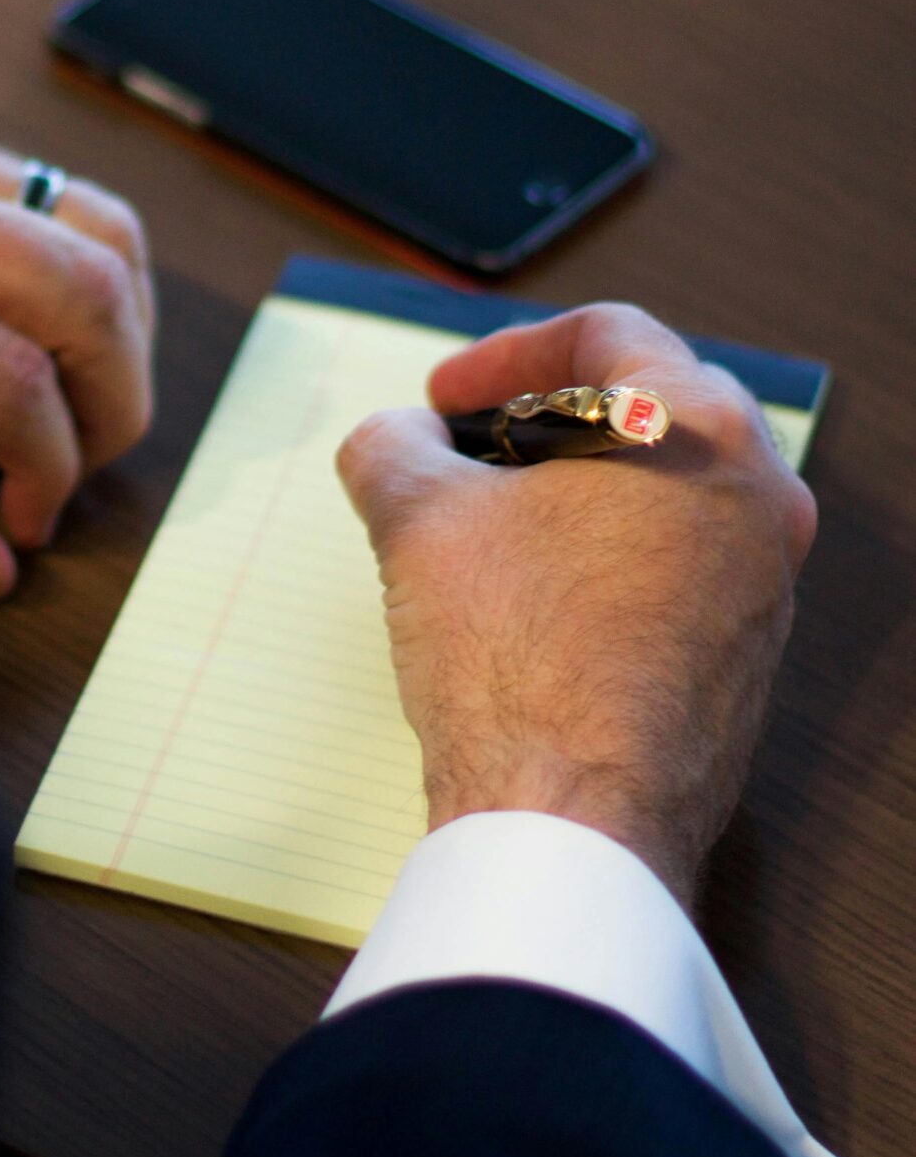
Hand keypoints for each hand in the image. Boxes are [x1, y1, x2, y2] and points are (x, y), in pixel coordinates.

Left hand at [0, 101, 153, 595]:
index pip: (14, 386)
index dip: (48, 474)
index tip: (24, 523)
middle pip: (86, 291)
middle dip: (115, 401)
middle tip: (80, 464)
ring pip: (95, 222)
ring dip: (120, 324)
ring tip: (83, 398)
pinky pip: (50, 188)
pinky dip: (78, 263)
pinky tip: (42, 326)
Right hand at [336, 304, 816, 909]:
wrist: (571, 822)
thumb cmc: (510, 658)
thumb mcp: (414, 518)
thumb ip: (393, 444)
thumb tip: (396, 439)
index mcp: (697, 431)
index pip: (608, 334)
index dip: (504, 351)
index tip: (444, 399)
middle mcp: (756, 497)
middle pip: (653, 403)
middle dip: (549, 413)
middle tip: (471, 446)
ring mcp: (763, 584)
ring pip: (671, 491)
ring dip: (580, 487)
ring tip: (490, 525)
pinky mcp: (746, 659)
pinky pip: (681, 569)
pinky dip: (610, 556)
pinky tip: (533, 600)